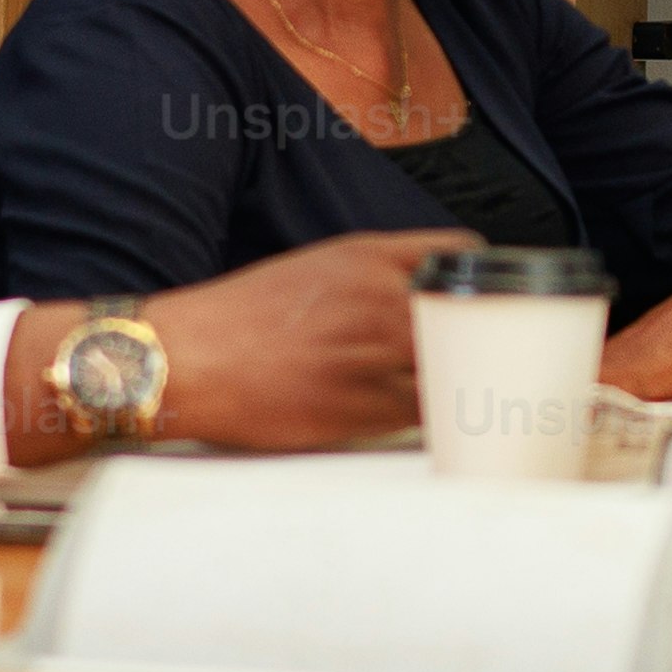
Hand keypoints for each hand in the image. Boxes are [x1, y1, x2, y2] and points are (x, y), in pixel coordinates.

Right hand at [95, 228, 456, 455]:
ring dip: (460, 382)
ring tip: (460, 393)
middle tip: (483, 355)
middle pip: (468, 314)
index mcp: (366, 257)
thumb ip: (375, 276)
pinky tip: (424, 420)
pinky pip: (422, 414)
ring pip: (452, 369)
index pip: (459, 252)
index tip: (484, 299)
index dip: (477, 279)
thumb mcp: (314, 268)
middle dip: (479, 335)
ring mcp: (372, 354)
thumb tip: (425, 297)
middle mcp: (377, 298)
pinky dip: (430, 418)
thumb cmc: (242, 318)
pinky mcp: (361, 407)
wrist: (186, 359)